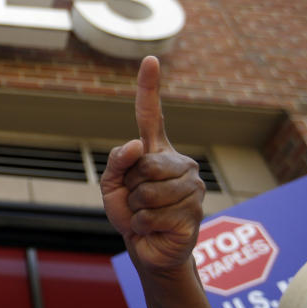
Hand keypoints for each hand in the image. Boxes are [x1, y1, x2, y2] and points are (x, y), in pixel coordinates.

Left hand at [100, 56, 204, 273]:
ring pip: (149, 191)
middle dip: (130, 187)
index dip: (149, 87)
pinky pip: (154, 213)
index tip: (150, 59)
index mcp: (155, 151)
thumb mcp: (112, 185)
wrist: (147, 248)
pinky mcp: (195, 210)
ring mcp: (192, 185)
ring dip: (137, 209)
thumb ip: (116, 161)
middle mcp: (179, 162)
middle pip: (144, 164)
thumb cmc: (130, 213)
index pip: (152, 115)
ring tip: (147, 215)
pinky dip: (145, 225)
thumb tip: (137, 146)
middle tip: (137, 201)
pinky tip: (155, 227)